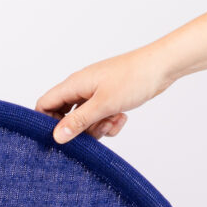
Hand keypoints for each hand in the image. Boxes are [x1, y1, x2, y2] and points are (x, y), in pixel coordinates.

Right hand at [36, 47, 170, 143]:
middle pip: (65, 116)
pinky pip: (101, 117)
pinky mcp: (109, 97)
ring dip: (97, 127)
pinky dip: (109, 122)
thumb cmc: (133, 79)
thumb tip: (56, 136)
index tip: (59, 139)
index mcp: (74, 85)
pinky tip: (121, 117)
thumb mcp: (103, 105)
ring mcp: (95, 93)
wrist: (161, 67)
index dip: (46, 123)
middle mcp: (81, 88)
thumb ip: (78, 122)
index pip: (45, 104)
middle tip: (92, 134)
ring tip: (112, 121)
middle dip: (78, 130)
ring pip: (85, 119)